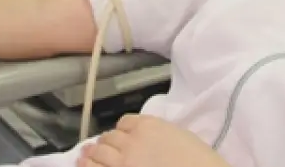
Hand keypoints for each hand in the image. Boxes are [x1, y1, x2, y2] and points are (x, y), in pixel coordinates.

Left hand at [77, 115, 225, 166]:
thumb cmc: (201, 162)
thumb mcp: (182, 138)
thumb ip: (160, 135)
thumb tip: (149, 142)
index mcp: (149, 126)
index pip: (125, 123)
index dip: (122, 132)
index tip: (122, 139)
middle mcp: (131, 141)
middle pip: (109, 138)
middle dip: (106, 144)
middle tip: (102, 150)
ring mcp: (121, 162)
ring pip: (97, 153)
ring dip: (93, 155)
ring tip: (86, 158)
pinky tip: (83, 166)